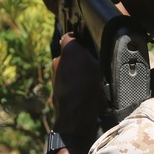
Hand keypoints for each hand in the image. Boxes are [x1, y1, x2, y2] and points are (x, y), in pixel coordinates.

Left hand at [50, 32, 103, 153]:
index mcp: (68, 50)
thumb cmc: (89, 89)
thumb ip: (91, 54)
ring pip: (67, 68)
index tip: (88, 45)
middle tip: (92, 64)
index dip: (80, 40)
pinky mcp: (55, 88)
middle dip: (78, 57)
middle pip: (69, 54)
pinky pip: (65, 81)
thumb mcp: (98, 65)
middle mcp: (57, 60)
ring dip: (75, 71)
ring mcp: (54, 75)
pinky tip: (84, 91)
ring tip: (90, 81)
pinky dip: (72, 84)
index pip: (71, 36)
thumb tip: (90, 50)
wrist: (75, 116)